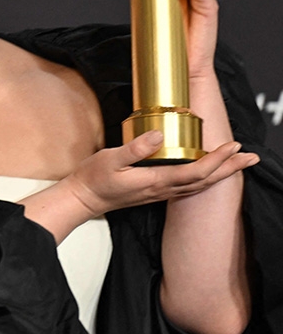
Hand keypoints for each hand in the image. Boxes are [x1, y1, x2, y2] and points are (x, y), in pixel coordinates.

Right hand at [61, 130, 257, 217]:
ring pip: (200, 185)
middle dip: (230, 168)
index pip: (195, 171)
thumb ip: (134, 148)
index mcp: (155, 180)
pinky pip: (190, 186)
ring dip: (222, 174)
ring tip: (238, 163)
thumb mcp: (109, 159)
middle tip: (251, 156)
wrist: (83, 199)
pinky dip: (206, 178)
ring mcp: (161, 193)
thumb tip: (158, 135)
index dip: (217, 160)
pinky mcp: (157, 191)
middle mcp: (163, 189)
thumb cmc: (93, 179)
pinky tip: (210, 172)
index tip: (233, 146)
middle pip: (205, 181)